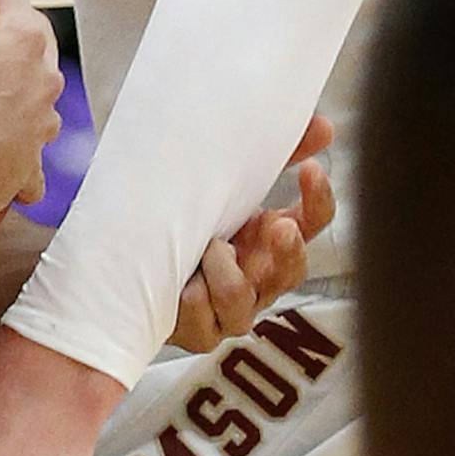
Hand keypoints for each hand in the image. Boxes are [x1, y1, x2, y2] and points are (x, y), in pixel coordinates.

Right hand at [0, 0, 62, 215]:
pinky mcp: (26, 167)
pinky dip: (25, 160)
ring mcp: (38, 127)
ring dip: (28, 93)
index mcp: (20, 41)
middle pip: (37, 43)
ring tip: (8, 91)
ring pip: (41, 102)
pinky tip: (19, 169)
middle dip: (21, 30)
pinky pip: (32, 164)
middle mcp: (42, 81)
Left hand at [168, 115, 336, 350]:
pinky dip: (195, 301)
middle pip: (292, 270)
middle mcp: (259, 277)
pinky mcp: (201, 332)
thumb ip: (268, 155)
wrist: (132, 263)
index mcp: (271, 237)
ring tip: (207, 248)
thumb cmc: (187, 221)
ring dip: (227, 274)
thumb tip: (322, 123)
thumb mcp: (221, 185)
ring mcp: (231, 309)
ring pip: (244, 301)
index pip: (312, 221)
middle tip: (278, 227)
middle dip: (287, 251)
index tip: (311, 169)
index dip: (318, 199)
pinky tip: (183, 286)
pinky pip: (205, 324)